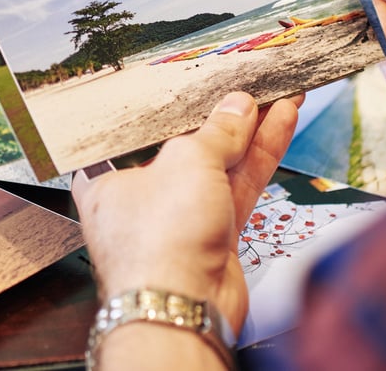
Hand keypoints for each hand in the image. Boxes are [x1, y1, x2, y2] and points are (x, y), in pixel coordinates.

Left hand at [72, 92, 299, 356]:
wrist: (182, 309)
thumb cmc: (157, 244)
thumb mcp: (186, 163)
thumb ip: (216, 131)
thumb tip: (238, 107)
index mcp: (105, 172)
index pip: (141, 125)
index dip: (173, 100)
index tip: (203, 77)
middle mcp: (138, 193)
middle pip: (184, 141)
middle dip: (221, 113)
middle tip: (251, 81)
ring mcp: (176, 215)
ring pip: (218, 162)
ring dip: (251, 130)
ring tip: (280, 94)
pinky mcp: (210, 234)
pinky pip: (237, 184)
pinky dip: (259, 156)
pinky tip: (280, 124)